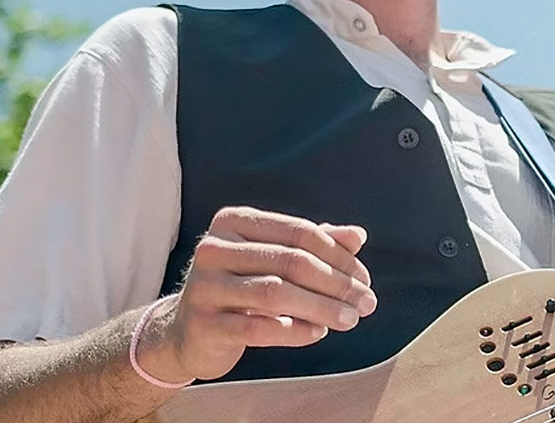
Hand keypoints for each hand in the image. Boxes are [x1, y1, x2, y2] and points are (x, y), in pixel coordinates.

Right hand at [150, 206, 375, 381]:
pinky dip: (295, 331)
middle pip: (291, 261)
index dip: (338, 255)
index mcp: (233, 221)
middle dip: (336, 283)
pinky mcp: (203, 324)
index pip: (299, 232)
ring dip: (322, 308)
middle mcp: (214, 247)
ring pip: (277, 294)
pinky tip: (317, 333)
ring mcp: (205, 286)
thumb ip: (313, 244)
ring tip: (350, 320)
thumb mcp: (273, 258)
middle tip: (367, 303)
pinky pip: (259, 328)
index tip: (364, 278)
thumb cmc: (241, 286)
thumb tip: (358, 235)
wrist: (187, 330)